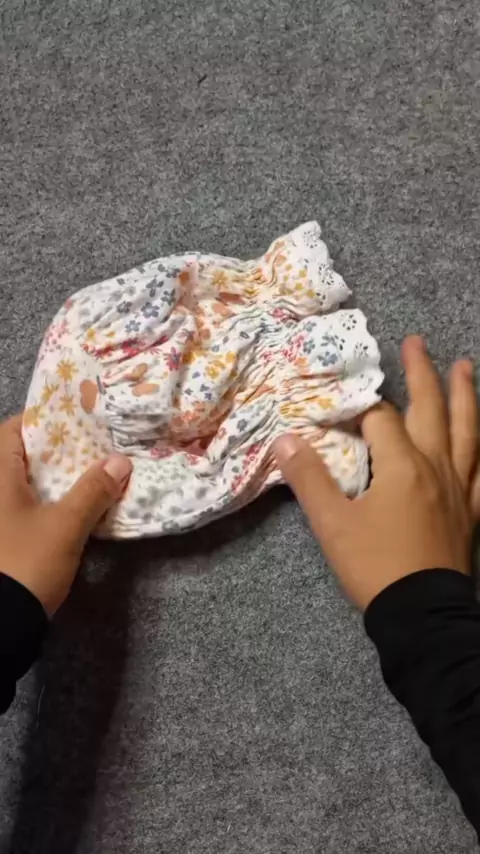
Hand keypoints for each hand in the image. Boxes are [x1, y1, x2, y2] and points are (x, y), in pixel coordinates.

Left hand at [0, 415, 131, 614]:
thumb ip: (93, 491)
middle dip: (58, 451)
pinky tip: (78, 507)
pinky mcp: (5, 540)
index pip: (14, 429)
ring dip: (57, 479)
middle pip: (22, 457)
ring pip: (26, 485)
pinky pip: (26, 508)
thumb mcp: (64, 526)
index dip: (44, 419)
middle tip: (96, 445)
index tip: (78, 417)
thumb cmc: (24, 564)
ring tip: (95, 473)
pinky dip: (49, 502)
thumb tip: (120, 462)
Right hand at [273, 336, 478, 610]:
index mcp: (401, 467)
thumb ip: (309, 479)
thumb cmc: (376, 568)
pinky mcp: (472, 511)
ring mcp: (460, 488)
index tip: (346, 393)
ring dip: (465, 395)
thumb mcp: (332, 525)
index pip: (381, 420)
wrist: (423, 615)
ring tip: (465, 367)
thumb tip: (284, 439)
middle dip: (422, 373)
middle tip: (417, 342)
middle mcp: (436, 468)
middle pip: (431, 410)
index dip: (362, 403)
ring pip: (467, 431)